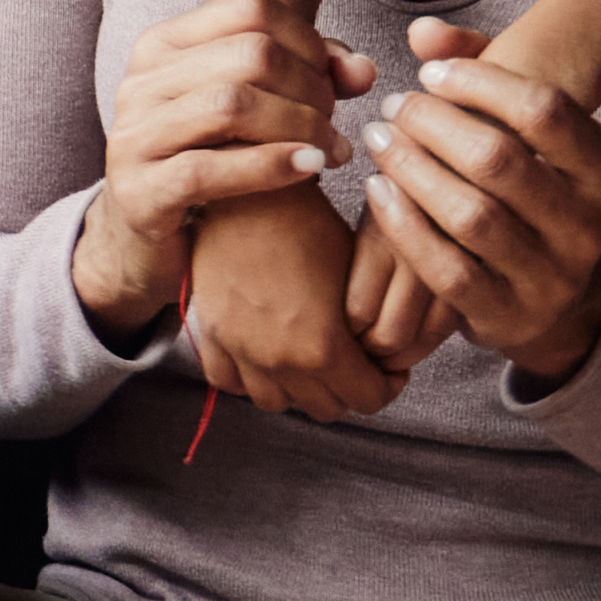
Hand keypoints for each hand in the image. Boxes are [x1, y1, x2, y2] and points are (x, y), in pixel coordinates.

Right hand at [73, 0, 373, 343]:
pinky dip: (270, 166)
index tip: (332, 84)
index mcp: (162, 45)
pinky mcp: (139, 191)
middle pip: (251, 54)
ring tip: (331, 152)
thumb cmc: (206, 164)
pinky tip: (309, 169)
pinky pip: (209, 168)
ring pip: (231, 104)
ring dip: (300, 127)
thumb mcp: (250, 113)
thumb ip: (307, 79)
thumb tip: (365, 69)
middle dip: (311, 89)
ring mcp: (133, 135)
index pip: (251, 8)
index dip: (309, 41)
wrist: (143, 241)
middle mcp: (140, 81)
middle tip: (335, 126)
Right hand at [183, 185, 405, 420]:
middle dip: (347, 388)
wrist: (247, 192)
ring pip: (276, 403)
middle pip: (326, 408)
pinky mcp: (211, 334)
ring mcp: (240, 351)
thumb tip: (383, 348)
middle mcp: (280, 361)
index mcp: (323, 347)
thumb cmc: (307, 221)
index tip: (390, 366)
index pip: (369, 398)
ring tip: (309, 360)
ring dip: (298, 390)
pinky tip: (265, 356)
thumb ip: (372, 324)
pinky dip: (250, 378)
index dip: (388, 384)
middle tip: (355, 360)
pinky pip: (229, 382)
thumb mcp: (358, 272)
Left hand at [359, 16, 600, 384]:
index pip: (546, 111)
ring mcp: (551, 279)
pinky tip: (377, 190)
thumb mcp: (514, 127)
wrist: (535, 291)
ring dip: (412, 169)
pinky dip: (404, 226)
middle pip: (499, 160)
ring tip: (379, 140)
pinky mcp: (507, 316)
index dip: (480, 82)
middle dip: (433, 124)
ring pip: (470, 217)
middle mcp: (588, 229)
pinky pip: (448, 271)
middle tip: (394, 106)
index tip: (430, 74)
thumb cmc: (517, 186)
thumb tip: (423, 32)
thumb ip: (475, 63)